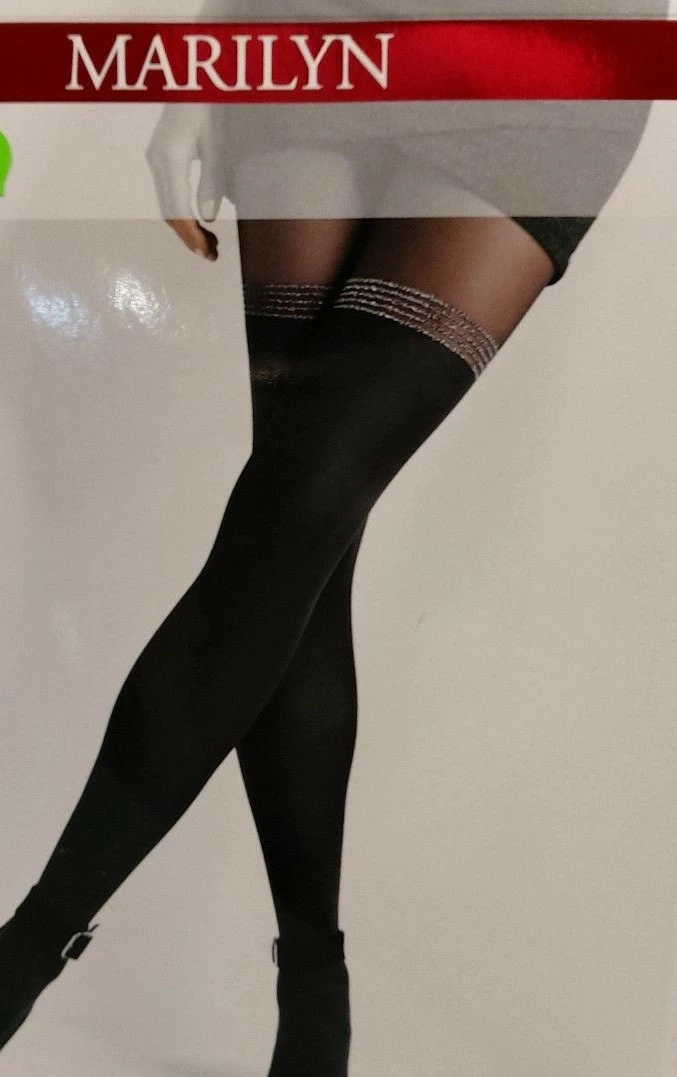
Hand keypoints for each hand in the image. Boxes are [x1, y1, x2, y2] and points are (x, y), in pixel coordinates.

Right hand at [145, 103, 226, 260]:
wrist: (192, 78)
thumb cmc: (209, 105)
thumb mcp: (217, 144)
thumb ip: (212, 181)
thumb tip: (207, 217)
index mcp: (171, 159)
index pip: (178, 210)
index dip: (191, 235)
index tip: (206, 252)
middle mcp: (157, 161)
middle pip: (168, 212)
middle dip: (188, 236)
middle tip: (211, 254)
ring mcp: (155, 159)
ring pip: (166, 204)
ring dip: (184, 227)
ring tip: (207, 243)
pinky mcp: (159, 156)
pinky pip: (167, 193)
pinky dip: (180, 212)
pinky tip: (197, 221)